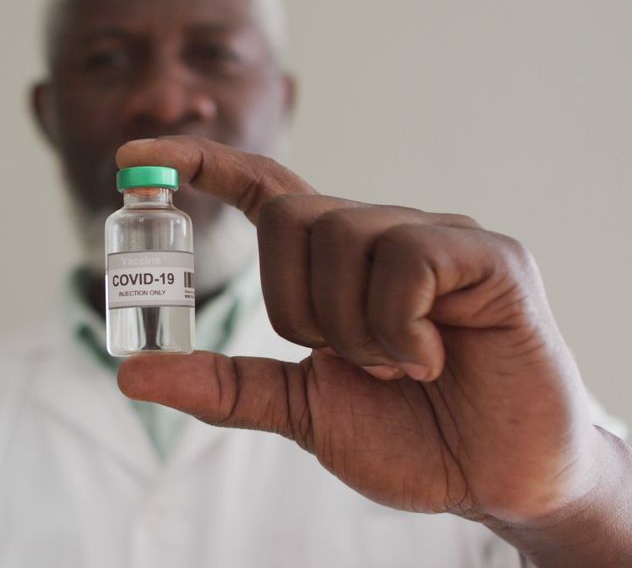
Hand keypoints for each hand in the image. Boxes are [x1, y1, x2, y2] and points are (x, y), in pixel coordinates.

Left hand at [115, 136, 631, 565]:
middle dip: (299, 307)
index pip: (264, 189)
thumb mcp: (301, 410)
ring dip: (355, 327)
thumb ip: (226, 385)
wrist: (497, 481)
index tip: (135, 151)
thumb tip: (133, 372)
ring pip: (344, 234)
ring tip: (402, 370)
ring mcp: (438, 237)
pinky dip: (400, 326)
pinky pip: (408, 258)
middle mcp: (382, 234)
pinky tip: (433, 360)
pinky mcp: (488, 256)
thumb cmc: (410, 438)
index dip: (202, 164)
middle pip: (290, 216)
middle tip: (353, 363)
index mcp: (336, 266)